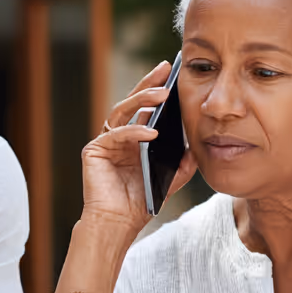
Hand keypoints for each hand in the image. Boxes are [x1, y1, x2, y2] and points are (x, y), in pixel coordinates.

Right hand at [82, 60, 196, 237]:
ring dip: (142, 100)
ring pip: (122, 110)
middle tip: (165, 68)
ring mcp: (105, 141)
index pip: (146, 109)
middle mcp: (118, 136)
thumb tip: (197, 146)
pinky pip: (116, 134)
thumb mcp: (169, 180)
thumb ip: (182, 164)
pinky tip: (151, 132)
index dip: (158, 90)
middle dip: (149, 83)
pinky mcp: (94, 150)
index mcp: (134, 140)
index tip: (175, 73)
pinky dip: (134, 131)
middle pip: (132, 101)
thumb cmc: (140, 203)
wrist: (118, 224)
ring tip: (162, 94)